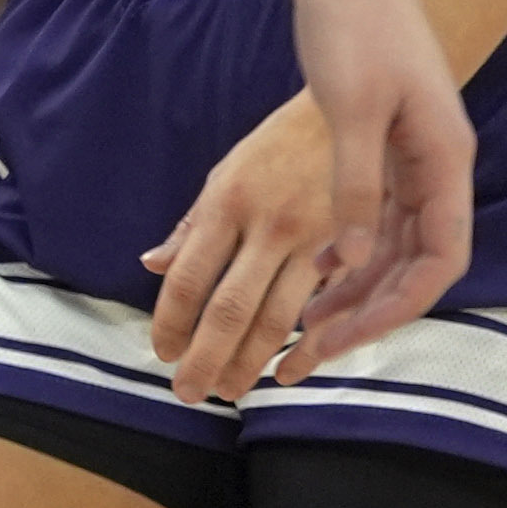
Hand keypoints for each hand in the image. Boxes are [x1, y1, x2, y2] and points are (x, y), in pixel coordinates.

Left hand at [142, 88, 341, 402]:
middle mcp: (267, 226)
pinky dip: (302, 345)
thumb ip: (192, 225)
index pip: (189, 278)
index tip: (162, 353)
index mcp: (227, 202)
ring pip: (277, 319)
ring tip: (230, 390)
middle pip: (229, 309)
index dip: (173, 322)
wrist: (356, 114)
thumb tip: (150, 264)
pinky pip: (323, 310)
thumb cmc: (280, 145)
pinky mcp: (349, 251)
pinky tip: (285, 368)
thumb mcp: (227, 172)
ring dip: (250, 363)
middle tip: (188, 393)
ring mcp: (311, 241)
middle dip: (206, 357)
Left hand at [276, 0, 473, 365]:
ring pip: (386, 248)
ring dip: (347, 290)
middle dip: (364, 313)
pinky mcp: (376, 146)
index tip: (346, 338)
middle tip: (307, 355)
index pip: (437, 260)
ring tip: (295, 335)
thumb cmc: (356, 21)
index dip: (396, 306)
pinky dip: (337, 252)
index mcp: (442, 160)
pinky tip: (300, 278)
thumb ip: (353, 183)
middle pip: (410, 264)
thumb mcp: (352, 104)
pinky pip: (365, 219)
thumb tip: (344, 261)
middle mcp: (433, 168)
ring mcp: (407, 158)